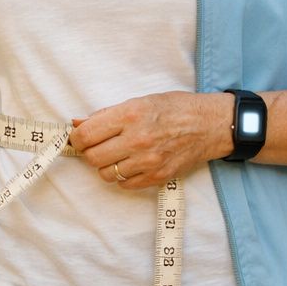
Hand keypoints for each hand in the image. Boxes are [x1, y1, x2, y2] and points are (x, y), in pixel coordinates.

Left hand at [69, 91, 232, 188]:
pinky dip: (122, 177)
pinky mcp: (158, 176)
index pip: (86, 135)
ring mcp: (148, 161)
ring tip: (116, 155)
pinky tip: (131, 164)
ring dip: (105, 166)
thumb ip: (106, 114)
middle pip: (93, 157)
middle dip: (89, 153)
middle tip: (97, 147)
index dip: (77, 138)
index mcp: (130, 115)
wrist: (209, 125)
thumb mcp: (139, 101)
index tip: (79, 138)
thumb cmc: (175, 108)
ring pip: (106, 174)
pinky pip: (125, 184)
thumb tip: (77, 123)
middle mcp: (137, 139)